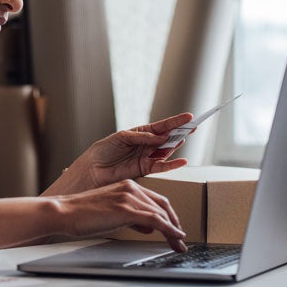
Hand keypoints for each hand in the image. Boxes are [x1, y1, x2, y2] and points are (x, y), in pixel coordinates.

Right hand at [53, 180, 187, 251]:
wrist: (65, 212)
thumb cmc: (83, 214)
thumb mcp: (111, 214)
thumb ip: (131, 218)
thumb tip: (148, 227)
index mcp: (128, 186)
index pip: (156, 200)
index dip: (169, 215)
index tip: (174, 228)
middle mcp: (132, 188)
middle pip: (163, 206)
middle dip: (175, 223)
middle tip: (180, 239)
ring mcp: (129, 197)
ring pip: (161, 214)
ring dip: (173, 231)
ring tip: (178, 244)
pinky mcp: (127, 209)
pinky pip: (155, 220)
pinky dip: (169, 230)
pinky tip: (175, 237)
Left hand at [57, 112, 193, 192]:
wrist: (93, 169)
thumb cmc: (103, 150)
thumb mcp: (121, 137)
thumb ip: (142, 137)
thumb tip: (161, 138)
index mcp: (140, 133)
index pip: (161, 126)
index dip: (175, 121)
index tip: (189, 117)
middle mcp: (146, 144)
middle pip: (167, 137)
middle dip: (180, 131)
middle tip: (193, 126)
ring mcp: (147, 157)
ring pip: (167, 150)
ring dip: (176, 144)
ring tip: (185, 137)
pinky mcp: (145, 170)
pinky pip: (162, 166)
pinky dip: (172, 164)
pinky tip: (182, 160)